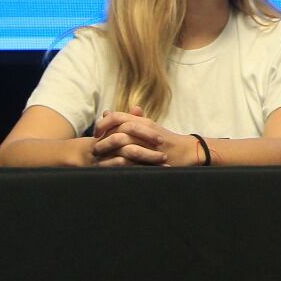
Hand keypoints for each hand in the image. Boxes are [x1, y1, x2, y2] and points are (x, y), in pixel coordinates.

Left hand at [90, 107, 204, 166]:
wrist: (185, 151)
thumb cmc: (164, 139)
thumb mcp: (146, 126)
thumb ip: (127, 119)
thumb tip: (107, 112)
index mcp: (141, 121)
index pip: (116, 116)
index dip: (103, 124)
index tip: (96, 134)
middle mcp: (143, 128)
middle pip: (117, 128)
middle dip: (103, 138)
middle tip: (94, 149)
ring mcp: (147, 141)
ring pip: (123, 141)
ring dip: (109, 149)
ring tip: (99, 159)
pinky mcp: (150, 155)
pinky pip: (132, 158)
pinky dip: (119, 162)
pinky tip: (111, 168)